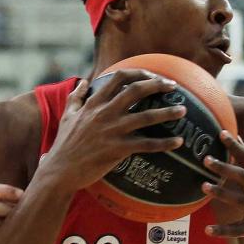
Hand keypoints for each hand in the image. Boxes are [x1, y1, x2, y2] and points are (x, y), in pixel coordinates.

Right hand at [42, 73, 185, 190]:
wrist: (60, 171)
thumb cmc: (64, 145)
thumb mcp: (67, 116)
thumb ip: (76, 97)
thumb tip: (82, 83)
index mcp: (94, 103)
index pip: (119, 77)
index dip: (140, 73)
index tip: (154, 75)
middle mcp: (104, 113)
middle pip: (137, 91)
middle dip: (158, 85)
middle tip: (174, 87)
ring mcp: (112, 131)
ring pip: (146, 116)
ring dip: (168, 112)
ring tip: (183, 111)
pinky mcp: (118, 149)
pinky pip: (146, 144)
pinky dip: (164, 143)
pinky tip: (178, 142)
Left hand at [201, 131, 243, 243]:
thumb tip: (239, 138)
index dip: (236, 146)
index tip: (222, 133)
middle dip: (225, 168)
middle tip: (206, 159)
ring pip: (241, 201)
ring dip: (222, 193)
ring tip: (203, 186)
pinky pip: (239, 231)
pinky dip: (223, 231)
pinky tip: (208, 230)